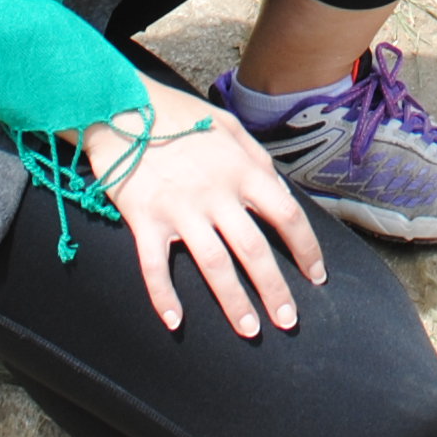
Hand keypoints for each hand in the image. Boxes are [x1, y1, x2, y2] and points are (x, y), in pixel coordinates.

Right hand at [80, 81, 326, 337]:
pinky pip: (155, 266)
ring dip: (233, 302)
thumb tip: (280, 193)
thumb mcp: (229, 126)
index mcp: (242, 170)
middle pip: (254, 251)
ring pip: (214, 266)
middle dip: (274, 290)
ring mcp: (180, 209)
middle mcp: (217, 193)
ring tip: (248, 330)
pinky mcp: (144, 219)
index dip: (306, 250)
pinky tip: (174, 321)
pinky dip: (163, 296)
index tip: (315, 276)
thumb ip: (257, 160)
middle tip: (287, 320)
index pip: (287, 216)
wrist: (121, 105)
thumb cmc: (178, 115)